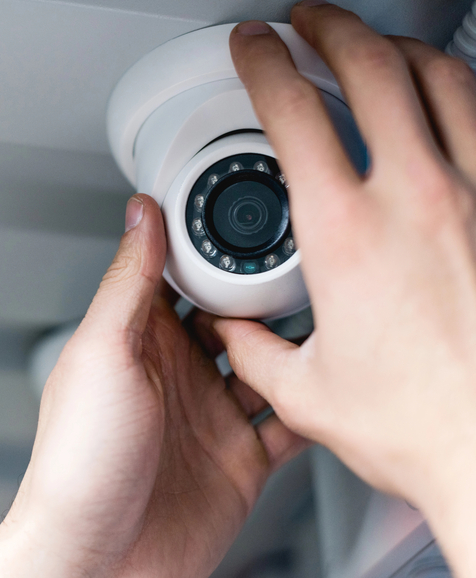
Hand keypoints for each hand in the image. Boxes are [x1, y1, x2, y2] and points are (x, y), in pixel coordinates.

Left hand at [0, 196, 305, 577]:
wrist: (98, 559)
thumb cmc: (78, 463)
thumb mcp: (102, 354)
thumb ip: (127, 284)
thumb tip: (140, 215)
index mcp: (137, 342)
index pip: (179, 279)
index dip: (210, 252)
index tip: (244, 223)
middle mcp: (176, 375)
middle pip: (232, 318)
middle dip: (262, 296)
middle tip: (296, 274)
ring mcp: (209, 417)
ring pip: (267, 365)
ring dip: (292, 347)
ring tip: (318, 325)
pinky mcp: (240, 460)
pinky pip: (287, 422)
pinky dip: (310, 405)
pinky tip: (324, 388)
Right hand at [219, 4, 475, 577]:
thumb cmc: (422, 427)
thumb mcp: (305, 393)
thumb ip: (253, 351)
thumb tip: (233, 334)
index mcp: (347, 235)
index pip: (292, 112)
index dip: (264, 63)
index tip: (253, 47)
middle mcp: (418, 201)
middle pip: (374, 67)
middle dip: (332, 27)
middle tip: (310, 21)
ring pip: (444, 79)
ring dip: (400, 49)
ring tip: (376, 46)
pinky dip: (461, 94)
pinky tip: (449, 99)